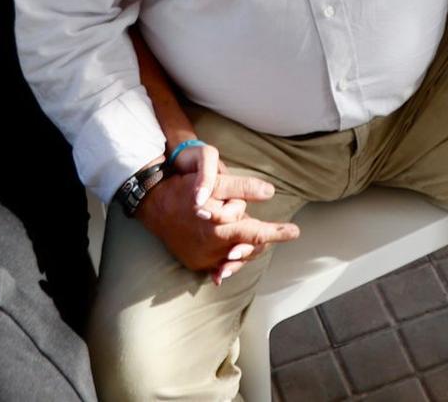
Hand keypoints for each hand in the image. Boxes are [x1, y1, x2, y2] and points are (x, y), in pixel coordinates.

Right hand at [136, 145, 298, 283]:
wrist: (153, 203)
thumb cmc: (185, 188)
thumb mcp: (214, 181)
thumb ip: (242, 187)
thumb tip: (270, 192)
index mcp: (218, 229)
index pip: (255, 233)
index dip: (277, 232)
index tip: (295, 231)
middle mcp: (211, 249)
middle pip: (249, 248)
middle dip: (263, 239)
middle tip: (277, 230)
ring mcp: (202, 259)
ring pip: (237, 258)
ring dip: (248, 248)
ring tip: (260, 240)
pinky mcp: (194, 263)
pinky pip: (220, 265)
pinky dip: (231, 260)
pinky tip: (237, 258)